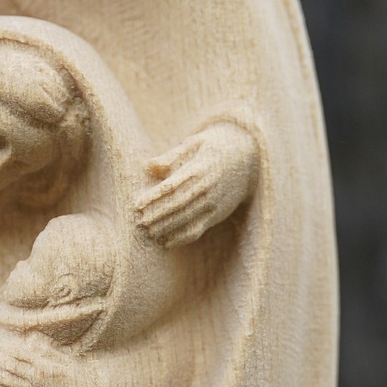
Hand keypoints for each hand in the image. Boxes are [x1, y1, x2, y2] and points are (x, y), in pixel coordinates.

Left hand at [134, 122, 257, 248]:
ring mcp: (213, 205)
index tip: (136, 205)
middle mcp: (207, 189)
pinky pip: (197, 230)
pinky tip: (165, 243)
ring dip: (165, 230)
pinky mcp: (216, 215)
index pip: (172, 187)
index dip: (153, 198)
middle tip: (138, 223)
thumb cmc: (215, 147)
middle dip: (156, 216)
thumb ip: (171, 156)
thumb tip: (148, 167)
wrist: (250, 159)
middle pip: (177, 207)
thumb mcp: (195, 143)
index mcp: (199, 169)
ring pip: (186, 221)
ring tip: (147, 234)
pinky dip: (181, 238)